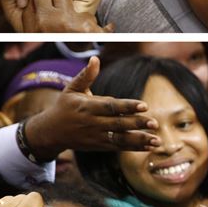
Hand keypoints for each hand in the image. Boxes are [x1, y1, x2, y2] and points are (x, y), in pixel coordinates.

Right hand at [23, 56, 160, 159]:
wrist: (50, 133)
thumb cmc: (64, 106)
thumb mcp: (71, 89)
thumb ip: (86, 75)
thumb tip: (95, 58)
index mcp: (87, 107)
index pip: (110, 107)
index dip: (127, 107)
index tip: (144, 105)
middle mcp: (93, 123)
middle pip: (118, 124)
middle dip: (137, 124)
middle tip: (155, 123)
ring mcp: (96, 137)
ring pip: (120, 139)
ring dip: (139, 140)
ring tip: (157, 140)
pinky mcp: (99, 146)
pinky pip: (119, 147)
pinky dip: (134, 147)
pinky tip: (149, 146)